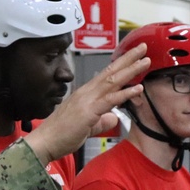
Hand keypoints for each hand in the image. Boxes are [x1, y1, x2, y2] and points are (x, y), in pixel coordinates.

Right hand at [25, 44, 148, 164]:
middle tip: (143, 47)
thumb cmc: (60, 135)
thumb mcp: (86, 127)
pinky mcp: (88, 112)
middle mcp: (86, 93)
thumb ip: (101, 121)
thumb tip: (113, 118)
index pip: (106, 75)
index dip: (121, 65)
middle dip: (128, 59)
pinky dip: (125, 93)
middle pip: (111, 72)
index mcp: (85, 94)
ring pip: (112, 81)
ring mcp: (87, 101)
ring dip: (130, 70)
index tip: (134, 56)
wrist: (44, 142)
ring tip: (145, 60)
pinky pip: (110, 100)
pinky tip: (137, 87)